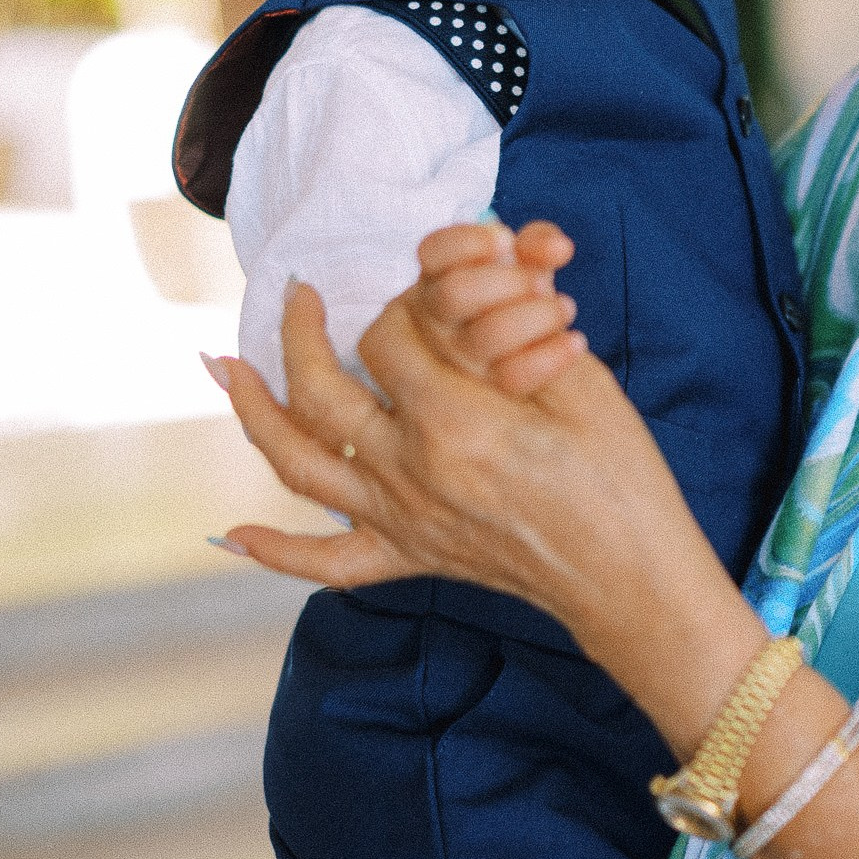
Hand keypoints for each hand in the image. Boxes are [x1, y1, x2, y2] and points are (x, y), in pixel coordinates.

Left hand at [210, 250, 763, 752]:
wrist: (633, 578)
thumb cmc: (620, 480)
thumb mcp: (580, 385)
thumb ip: (517, 330)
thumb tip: (479, 279)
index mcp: (455, 423)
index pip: (389, 337)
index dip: (406, 301)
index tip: (433, 292)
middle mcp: (411, 473)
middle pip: (323, 390)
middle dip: (301, 331)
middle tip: (302, 293)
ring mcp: (402, 521)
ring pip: (299, 466)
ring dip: (253, 412)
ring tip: (225, 369)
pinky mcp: (410, 558)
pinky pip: (327, 562)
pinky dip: (275, 551)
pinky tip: (233, 536)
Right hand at [414, 220, 586, 398]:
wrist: (528, 344)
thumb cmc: (517, 290)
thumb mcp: (526, 260)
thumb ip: (537, 244)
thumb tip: (557, 247)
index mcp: (439, 274)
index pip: (434, 251)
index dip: (468, 243)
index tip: (505, 240)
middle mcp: (439, 315)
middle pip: (455, 293)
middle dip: (508, 281)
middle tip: (542, 282)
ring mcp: (459, 353)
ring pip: (487, 336)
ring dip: (536, 316)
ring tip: (565, 308)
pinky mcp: (487, 385)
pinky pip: (514, 376)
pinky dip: (551, 356)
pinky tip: (575, 342)